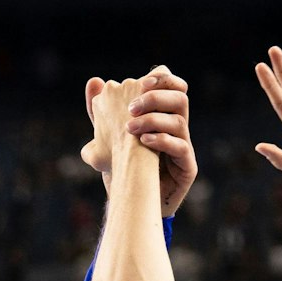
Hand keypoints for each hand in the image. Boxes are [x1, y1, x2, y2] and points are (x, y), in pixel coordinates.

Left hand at [82, 65, 196, 217]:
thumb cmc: (121, 167)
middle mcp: (176, 129)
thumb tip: (94, 81)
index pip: (172, 87)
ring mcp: (184, 147)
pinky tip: (143, 142)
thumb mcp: (106, 136)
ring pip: (180, 121)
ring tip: (129, 130)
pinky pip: (181, 147)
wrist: (130, 202)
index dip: (163, 78)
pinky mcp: (187, 167)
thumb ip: (100, 111)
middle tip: (130, 109)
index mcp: (162, 116)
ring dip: (154, 120)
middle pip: (179, 98)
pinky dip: (162, 140)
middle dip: (155, 98)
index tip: (143, 81)